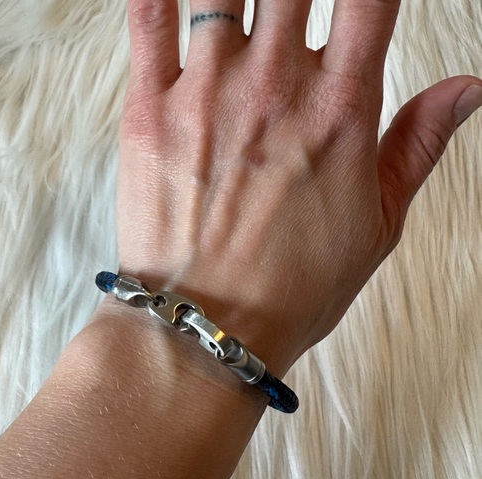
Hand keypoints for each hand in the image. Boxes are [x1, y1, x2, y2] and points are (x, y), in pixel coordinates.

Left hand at [117, 0, 481, 374]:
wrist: (209, 327)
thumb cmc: (289, 290)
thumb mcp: (376, 227)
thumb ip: (416, 147)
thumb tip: (465, 90)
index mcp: (339, 111)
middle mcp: (275, 89)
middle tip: (290, 5)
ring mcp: (206, 94)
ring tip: (243, 6)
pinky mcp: (150, 112)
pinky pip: (147, 18)